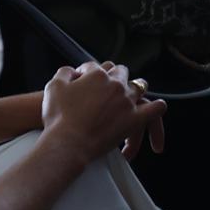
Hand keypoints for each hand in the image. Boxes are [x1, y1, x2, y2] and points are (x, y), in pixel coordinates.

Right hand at [39, 61, 165, 162]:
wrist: (68, 142)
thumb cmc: (58, 117)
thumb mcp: (53, 87)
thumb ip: (64, 73)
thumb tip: (70, 70)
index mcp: (97, 75)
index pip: (97, 67)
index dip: (90, 72)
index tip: (86, 78)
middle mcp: (116, 84)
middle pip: (120, 73)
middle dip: (114, 77)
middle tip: (108, 86)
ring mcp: (127, 101)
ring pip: (138, 87)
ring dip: (134, 89)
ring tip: (129, 96)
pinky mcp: (135, 119)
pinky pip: (155, 109)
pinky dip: (157, 107)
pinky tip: (155, 107)